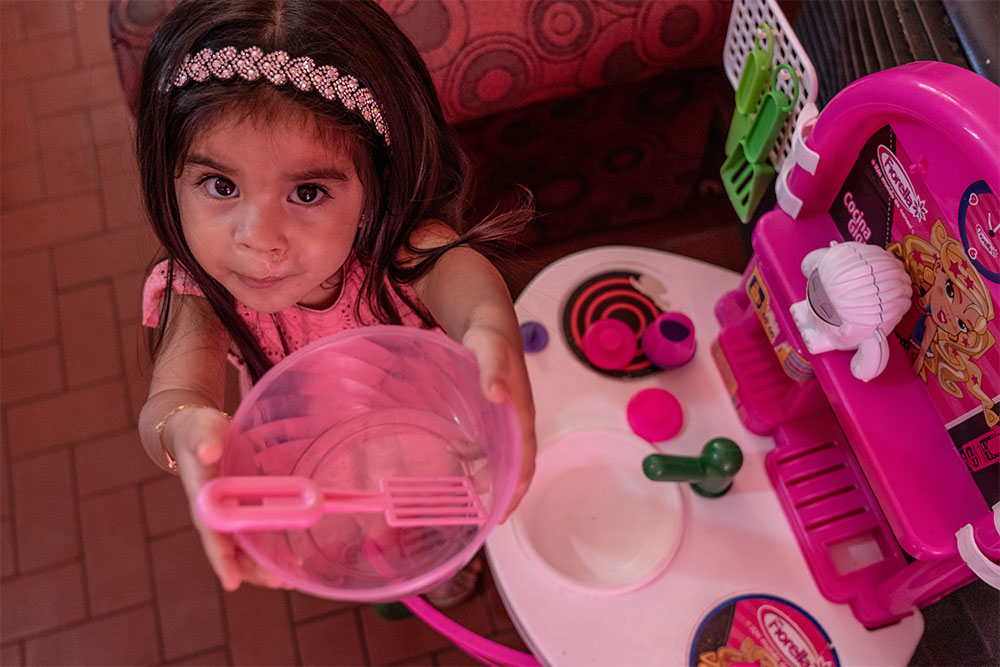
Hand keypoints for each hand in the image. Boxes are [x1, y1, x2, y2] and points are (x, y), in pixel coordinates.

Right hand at [165, 407, 290, 591]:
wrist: (199, 434)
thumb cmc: (198, 432)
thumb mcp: (200, 432)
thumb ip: (203, 442)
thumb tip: (209, 450)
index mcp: (203, 502)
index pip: (212, 536)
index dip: (222, 559)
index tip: (232, 583)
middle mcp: (216, 514)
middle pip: (233, 550)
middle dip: (253, 570)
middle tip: (279, 582)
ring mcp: (231, 513)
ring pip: (246, 548)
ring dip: (264, 565)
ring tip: (288, 580)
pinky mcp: (244, 507)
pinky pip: (257, 533)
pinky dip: (272, 547)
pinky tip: (292, 558)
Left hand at [461, 324, 536, 521]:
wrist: (490, 324)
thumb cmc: (492, 339)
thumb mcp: (490, 351)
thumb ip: (492, 371)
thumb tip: (497, 394)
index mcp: (521, 414)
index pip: (525, 460)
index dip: (516, 488)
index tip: (502, 512)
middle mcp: (516, 423)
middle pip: (514, 466)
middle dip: (499, 491)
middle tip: (479, 513)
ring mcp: (505, 421)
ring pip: (498, 458)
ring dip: (483, 474)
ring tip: (462, 486)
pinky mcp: (493, 416)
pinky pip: (486, 444)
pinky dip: (472, 455)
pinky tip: (453, 453)